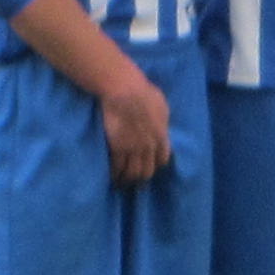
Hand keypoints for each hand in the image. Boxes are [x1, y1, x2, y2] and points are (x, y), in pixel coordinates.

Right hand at [99, 68, 171, 184]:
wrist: (125, 91)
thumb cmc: (144, 93)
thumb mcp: (161, 106)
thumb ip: (161, 119)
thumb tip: (161, 122)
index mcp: (162, 136)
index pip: (162, 159)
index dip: (156, 165)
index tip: (150, 167)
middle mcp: (149, 146)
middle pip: (147, 170)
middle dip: (141, 178)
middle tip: (135, 181)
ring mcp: (133, 149)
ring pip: (132, 172)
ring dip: (127, 180)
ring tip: (121, 183)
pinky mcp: (117, 147)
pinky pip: (116, 167)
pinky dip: (114, 174)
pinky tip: (111, 177)